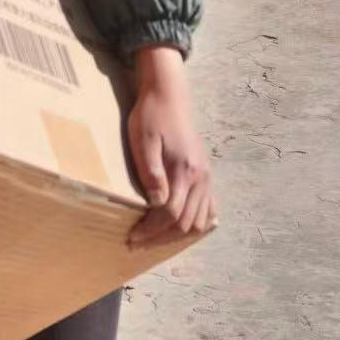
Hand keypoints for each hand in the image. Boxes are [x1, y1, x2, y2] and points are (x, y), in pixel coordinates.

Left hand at [127, 46, 216, 247]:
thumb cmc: (151, 116)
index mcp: (185, 170)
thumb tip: (155, 203)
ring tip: (152, 239)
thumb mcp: (143, 140)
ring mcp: (206, 176)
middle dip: (160, 238)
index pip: (171, 213)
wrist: (169, 96)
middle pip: (185, 223)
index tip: (131, 238)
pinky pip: (208, 208)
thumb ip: (151, 172)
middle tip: (136, 243)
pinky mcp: (205, 174)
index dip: (151, 230)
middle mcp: (201, 177)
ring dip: (176, 235)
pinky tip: (178, 228)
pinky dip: (195, 223)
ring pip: (199, 221)